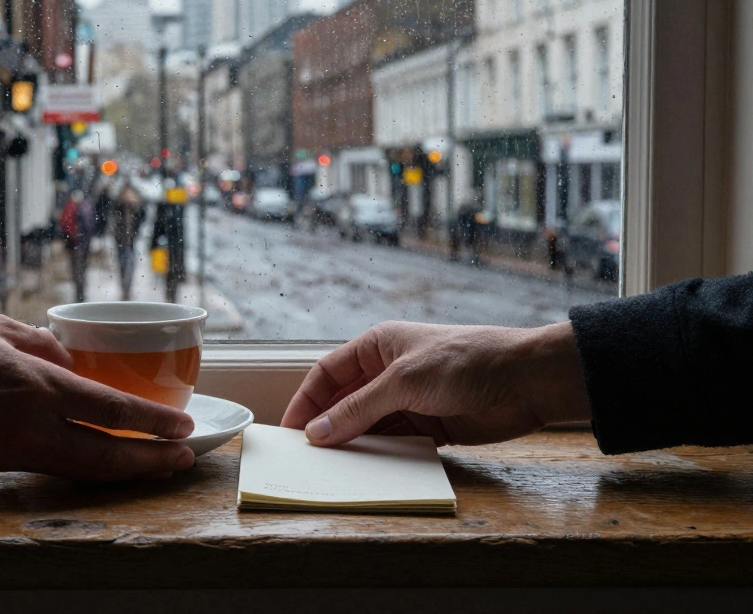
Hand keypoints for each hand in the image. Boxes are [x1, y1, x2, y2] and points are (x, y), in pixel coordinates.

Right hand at [0, 315, 195, 479]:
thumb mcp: (2, 328)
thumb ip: (47, 346)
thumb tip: (76, 361)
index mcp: (35, 387)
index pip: (110, 411)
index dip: (152, 423)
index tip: (182, 426)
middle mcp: (30, 427)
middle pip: (105, 456)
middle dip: (150, 462)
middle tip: (183, 459)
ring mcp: (13, 452)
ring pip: (82, 470)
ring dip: (123, 471)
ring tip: (155, 467)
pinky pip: (55, 468)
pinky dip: (87, 468)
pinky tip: (104, 461)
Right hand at [280, 321, 589, 446]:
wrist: (527, 380)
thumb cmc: (465, 362)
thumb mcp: (404, 382)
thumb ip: (359, 409)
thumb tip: (318, 432)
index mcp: (378, 346)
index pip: (328, 373)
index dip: (306, 400)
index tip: (290, 430)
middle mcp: (389, 372)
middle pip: (345, 401)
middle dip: (326, 425)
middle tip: (306, 456)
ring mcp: (409, 400)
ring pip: (368, 425)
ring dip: (353, 444)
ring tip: (331, 469)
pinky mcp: (430, 425)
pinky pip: (395, 443)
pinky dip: (380, 456)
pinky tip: (367, 471)